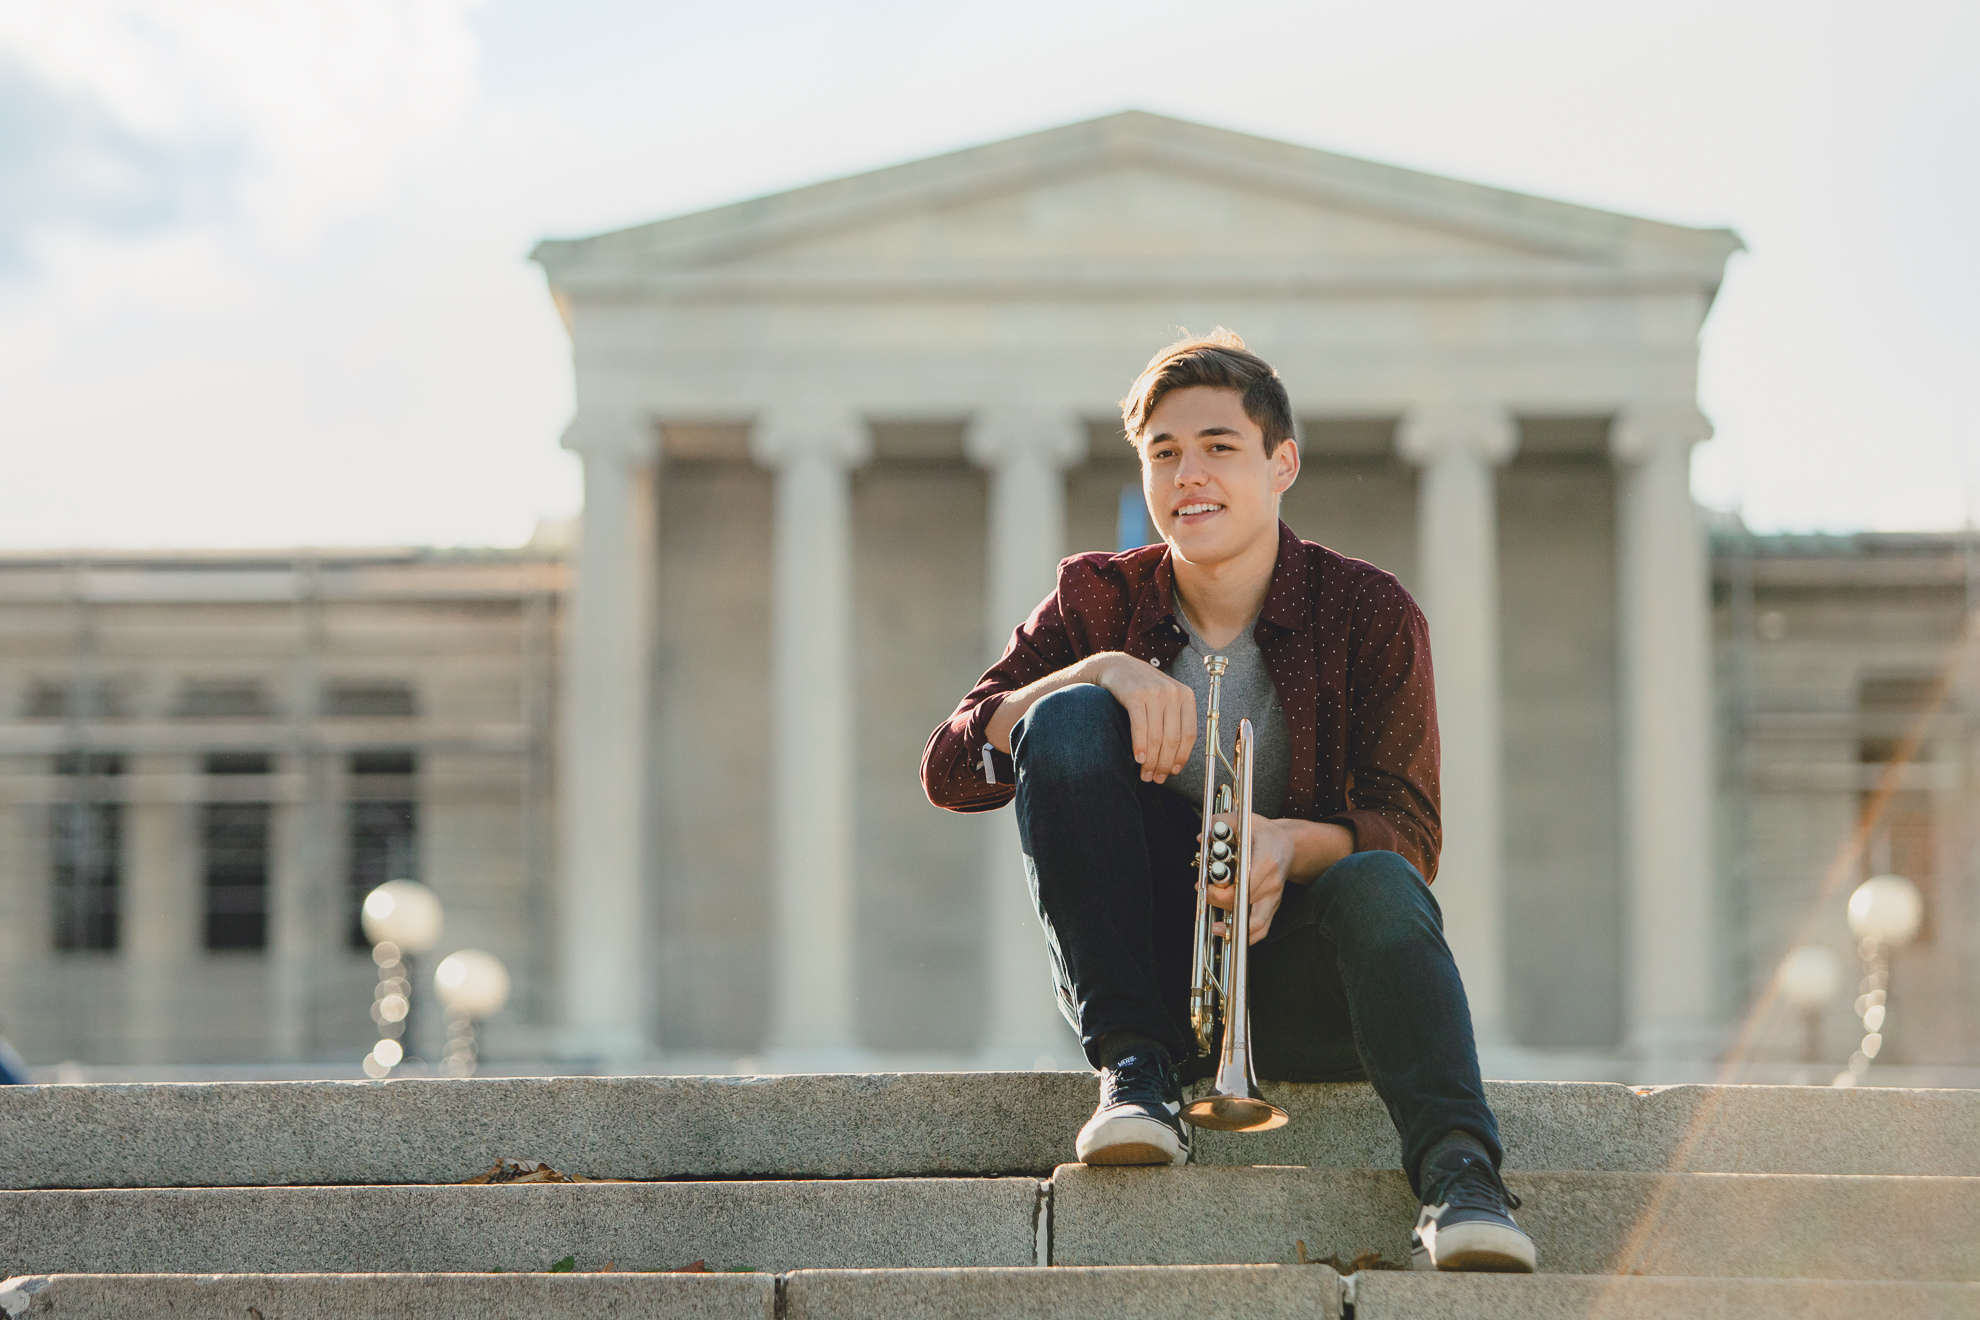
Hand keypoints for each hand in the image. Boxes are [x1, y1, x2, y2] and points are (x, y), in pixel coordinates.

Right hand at [1089, 652, 1196, 783]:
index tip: (1173, 773)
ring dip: (1150, 761)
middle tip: (1155, 778)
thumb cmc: (1143, 690)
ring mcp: (1154, 693)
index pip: (1189, 735)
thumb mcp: (1166, 699)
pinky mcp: (1135, 695)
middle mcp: (1173, 693)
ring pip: (1156, 737)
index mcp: (1186, 696)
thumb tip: (1177, 762)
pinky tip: (1137, 759)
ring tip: (1144, 774)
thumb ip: (1175, 722)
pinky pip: (1140, 728)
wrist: (1118, 668)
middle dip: (1164, 764)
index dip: (1181, 758)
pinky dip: (1139, 747)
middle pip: (1173, 739)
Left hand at [1204, 813, 1294, 944]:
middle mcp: (1272, 884)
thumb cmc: (1264, 833)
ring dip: (1234, 927)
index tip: (1204, 886)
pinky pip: (1262, 929)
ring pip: (1256, 924)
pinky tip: (1230, 935)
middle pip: (1245, 904)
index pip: (1244, 885)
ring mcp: (1274, 898)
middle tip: (1203, 894)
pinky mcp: (1272, 907)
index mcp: (1266, 862)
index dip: (1222, 890)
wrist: (1288, 845)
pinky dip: (1247, 937)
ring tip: (1216, 927)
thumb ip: (1221, 822)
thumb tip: (1200, 836)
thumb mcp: (1245, 819)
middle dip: (1220, 902)